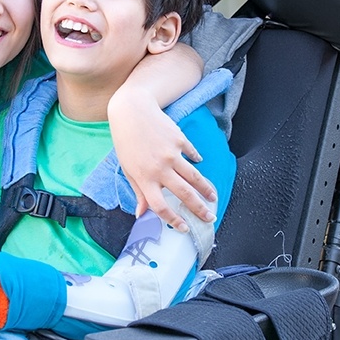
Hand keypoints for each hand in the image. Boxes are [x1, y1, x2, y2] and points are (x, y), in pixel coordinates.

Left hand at [108, 93, 216, 232]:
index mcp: (144, 178)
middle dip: (199, 209)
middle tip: (210, 218)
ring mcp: (171, 154)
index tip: (184, 227)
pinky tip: (199, 164)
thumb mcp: (128, 169)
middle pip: (184, 194)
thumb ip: (138, 192)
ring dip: (206, 190)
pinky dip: (197, 161)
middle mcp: (159, 168)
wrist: (132, 112)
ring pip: (194, 177)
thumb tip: (141, 214)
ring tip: (213, 198)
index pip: (161, 206)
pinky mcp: (179, 140)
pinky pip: (192, 154)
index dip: (174, 220)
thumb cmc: (126, 142)